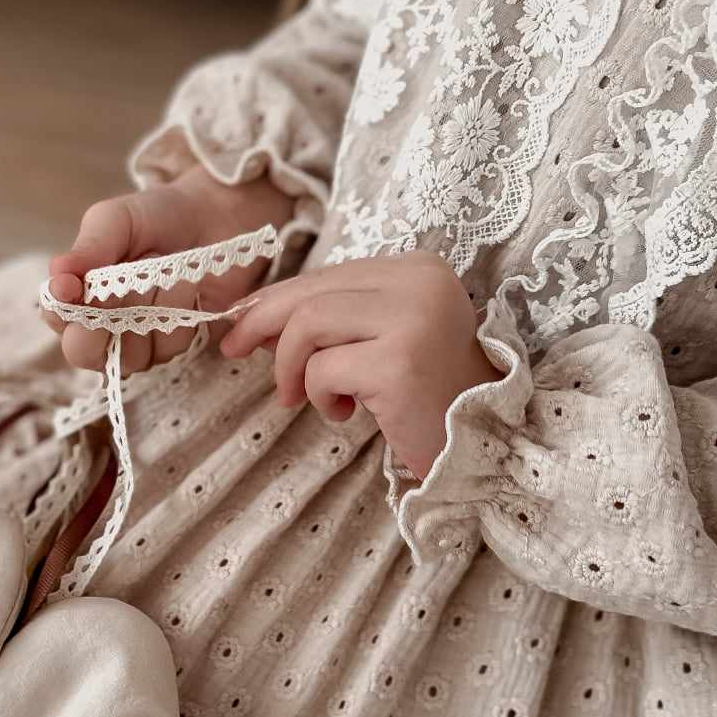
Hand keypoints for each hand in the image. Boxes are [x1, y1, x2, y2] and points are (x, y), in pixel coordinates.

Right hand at [44, 164, 291, 373]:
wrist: (215, 214)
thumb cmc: (158, 215)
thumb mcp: (116, 220)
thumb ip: (88, 248)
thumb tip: (57, 274)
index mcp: (81, 294)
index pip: (57, 318)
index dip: (62, 311)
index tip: (70, 287)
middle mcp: (106, 326)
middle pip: (84, 353)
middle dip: (102, 325)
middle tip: (123, 289)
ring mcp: (143, 342)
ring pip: (131, 354)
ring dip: (149, 310)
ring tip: (165, 269)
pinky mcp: (178, 346)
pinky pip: (170, 349)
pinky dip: (180, 315)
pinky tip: (189, 286)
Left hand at [219, 253, 497, 478]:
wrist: (481, 447)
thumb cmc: (427, 396)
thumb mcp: (381, 340)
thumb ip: (334, 319)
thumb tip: (255, 315)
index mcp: (418, 268)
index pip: (329, 275)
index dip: (277, 299)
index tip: (244, 325)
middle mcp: (420, 282)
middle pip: (312, 292)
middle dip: (262, 322)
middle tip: (235, 350)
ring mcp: (412, 318)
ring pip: (308, 324)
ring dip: (290, 366)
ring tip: (300, 397)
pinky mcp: (399, 362)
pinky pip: (322, 370)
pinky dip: (318, 394)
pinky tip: (343, 412)